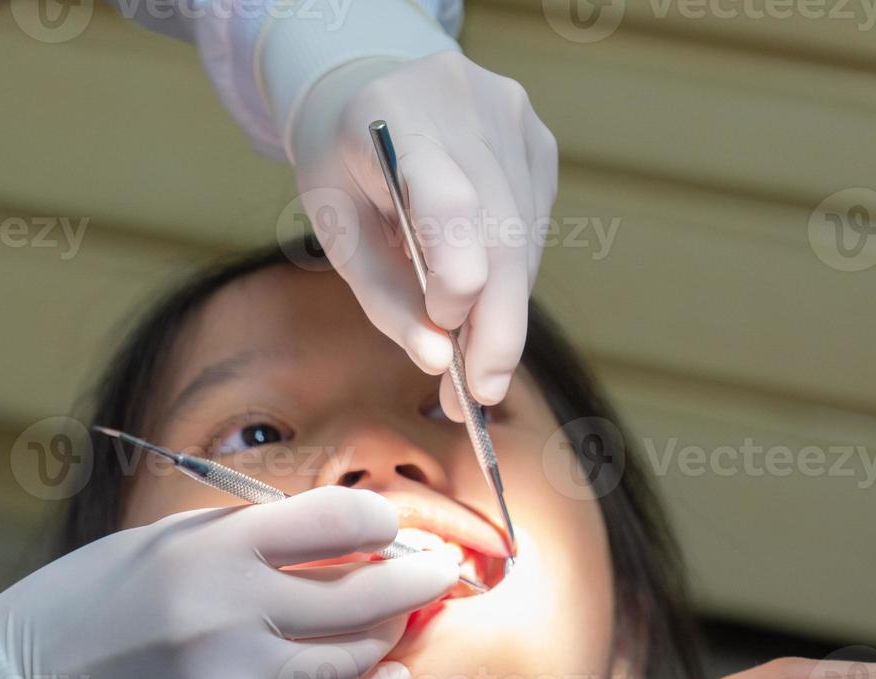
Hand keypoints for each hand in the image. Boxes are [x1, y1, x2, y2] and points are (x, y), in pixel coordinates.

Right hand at [0, 485, 458, 678]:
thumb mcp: (159, 541)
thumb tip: (341, 535)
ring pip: (351, 657)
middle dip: (417, 580)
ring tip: (400, 623)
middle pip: (363, 594)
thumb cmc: (86, 604)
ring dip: (388, 635)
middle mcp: (227, 612)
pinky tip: (389, 677)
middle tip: (441, 574)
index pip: (336, 522)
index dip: (382, 525)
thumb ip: (246, 536)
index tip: (394, 532)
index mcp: (209, 549)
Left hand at [289, 51, 557, 414]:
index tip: (449, 342)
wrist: (370, 86)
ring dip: (504, 312)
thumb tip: (437, 360)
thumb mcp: (337, 230)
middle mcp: (466, 106)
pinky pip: (534, 229)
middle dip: (495, 327)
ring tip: (473, 364)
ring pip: (525, 240)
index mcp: (395, 116)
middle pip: (501, 233)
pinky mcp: (538, 140)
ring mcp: (512, 118)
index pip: (448, 202)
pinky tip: (482, 300)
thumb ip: (384, 297)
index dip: (458, 277)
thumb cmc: (345, 166)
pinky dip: (511, 279)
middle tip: (479, 395)